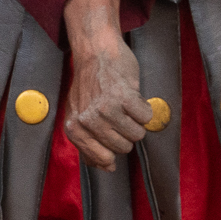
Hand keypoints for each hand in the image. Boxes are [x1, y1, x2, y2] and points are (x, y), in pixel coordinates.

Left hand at [64, 34, 151, 169]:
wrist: (95, 52)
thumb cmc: (89, 84)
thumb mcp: (79, 114)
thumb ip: (88, 143)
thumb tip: (107, 168)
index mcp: (74, 128)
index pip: (102, 159)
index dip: (112, 150)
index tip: (112, 135)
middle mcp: (88, 120)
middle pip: (123, 148)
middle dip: (125, 133)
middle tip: (118, 113)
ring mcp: (106, 109)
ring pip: (137, 135)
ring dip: (136, 121)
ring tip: (124, 104)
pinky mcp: (124, 97)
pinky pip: (146, 118)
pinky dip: (145, 108)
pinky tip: (132, 96)